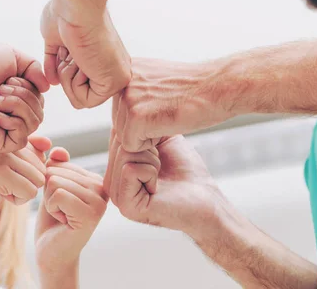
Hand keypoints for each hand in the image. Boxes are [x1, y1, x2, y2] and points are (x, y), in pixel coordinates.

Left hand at [0, 41, 48, 152]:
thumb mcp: (15, 58)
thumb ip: (36, 70)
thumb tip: (47, 89)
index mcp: (10, 100)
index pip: (39, 102)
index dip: (32, 89)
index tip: (9, 78)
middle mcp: (6, 117)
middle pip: (39, 113)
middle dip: (25, 95)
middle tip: (1, 87)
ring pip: (34, 124)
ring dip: (18, 104)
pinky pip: (21, 138)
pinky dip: (14, 120)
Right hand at [0, 137, 50, 239]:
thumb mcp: (7, 166)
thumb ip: (29, 153)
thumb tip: (49, 143)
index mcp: (4, 137)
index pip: (39, 153)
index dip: (27, 172)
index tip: (5, 175)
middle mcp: (2, 142)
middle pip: (42, 167)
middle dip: (26, 183)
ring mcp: (0, 156)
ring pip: (39, 180)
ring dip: (22, 192)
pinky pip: (31, 192)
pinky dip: (18, 201)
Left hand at [36, 148, 107, 273]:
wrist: (52, 254)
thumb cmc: (52, 221)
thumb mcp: (53, 187)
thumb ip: (56, 166)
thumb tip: (58, 151)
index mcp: (95, 179)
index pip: (60, 163)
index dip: (50, 183)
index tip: (62, 202)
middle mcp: (102, 188)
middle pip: (57, 171)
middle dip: (49, 192)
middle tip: (61, 211)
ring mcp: (99, 201)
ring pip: (55, 182)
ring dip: (50, 201)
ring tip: (63, 216)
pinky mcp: (90, 214)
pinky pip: (57, 195)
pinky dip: (52, 208)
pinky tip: (63, 221)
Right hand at [40, 0, 130, 108]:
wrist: (75, 4)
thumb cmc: (64, 13)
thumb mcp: (56, 41)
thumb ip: (55, 62)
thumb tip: (52, 81)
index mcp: (104, 59)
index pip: (78, 84)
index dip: (62, 69)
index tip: (67, 48)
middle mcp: (113, 69)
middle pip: (78, 95)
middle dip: (64, 74)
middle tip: (70, 51)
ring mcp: (117, 77)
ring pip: (80, 101)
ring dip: (67, 77)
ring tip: (75, 54)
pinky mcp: (115, 83)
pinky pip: (84, 102)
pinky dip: (73, 83)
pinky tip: (80, 61)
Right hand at [104, 132, 223, 238]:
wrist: (205, 197)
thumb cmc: (187, 170)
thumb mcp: (160, 139)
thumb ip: (138, 126)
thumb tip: (122, 111)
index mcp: (116, 168)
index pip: (118, 134)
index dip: (144, 136)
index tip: (159, 155)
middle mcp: (112, 182)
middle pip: (120, 142)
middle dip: (149, 148)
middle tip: (162, 168)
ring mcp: (116, 195)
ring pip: (125, 153)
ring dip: (152, 160)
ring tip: (160, 177)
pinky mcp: (125, 204)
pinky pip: (131, 169)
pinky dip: (151, 172)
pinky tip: (158, 188)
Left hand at [113, 58, 226, 151]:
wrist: (219, 86)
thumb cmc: (195, 88)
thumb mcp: (157, 79)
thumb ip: (136, 89)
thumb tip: (121, 106)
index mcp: (124, 70)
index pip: (120, 110)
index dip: (144, 116)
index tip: (163, 103)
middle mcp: (121, 82)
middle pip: (119, 124)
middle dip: (143, 127)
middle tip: (168, 110)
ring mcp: (127, 98)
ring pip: (124, 136)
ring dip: (148, 135)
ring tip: (169, 115)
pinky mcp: (136, 117)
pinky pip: (133, 146)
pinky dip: (152, 144)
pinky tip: (169, 124)